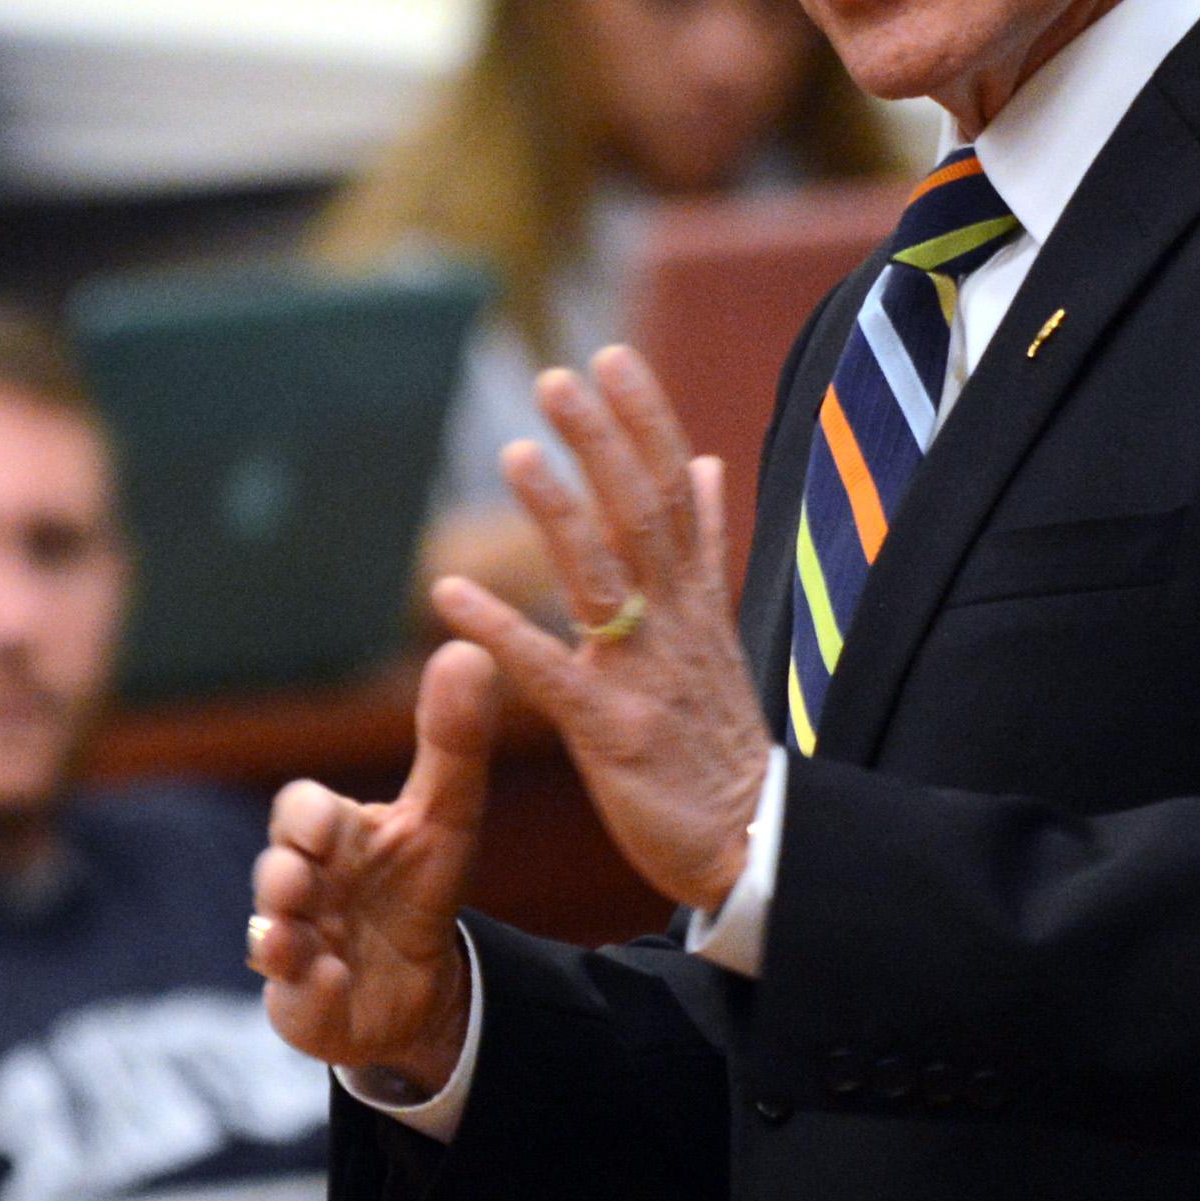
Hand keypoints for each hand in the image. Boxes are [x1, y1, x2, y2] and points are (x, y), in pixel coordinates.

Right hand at [250, 641, 497, 1090]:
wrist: (417, 981)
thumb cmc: (416, 885)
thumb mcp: (447, 816)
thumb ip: (454, 740)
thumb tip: (470, 648)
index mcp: (329, 836)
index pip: (299, 810)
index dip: (307, 817)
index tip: (327, 826)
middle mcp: (299, 887)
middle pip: (273, 873)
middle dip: (282, 874)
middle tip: (300, 877)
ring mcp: (293, 947)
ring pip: (269, 937)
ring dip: (281, 934)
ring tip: (294, 939)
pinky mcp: (303, 1005)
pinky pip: (296, 1002)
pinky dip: (313, 992)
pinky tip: (333, 982)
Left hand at [428, 345, 771, 912]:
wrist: (751, 845)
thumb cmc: (718, 740)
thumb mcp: (719, 631)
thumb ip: (706, 546)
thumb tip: (702, 463)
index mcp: (696, 599)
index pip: (674, 490)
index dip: (644, 421)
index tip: (612, 356)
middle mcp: (675, 625)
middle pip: (642, 516)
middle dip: (604, 443)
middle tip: (559, 376)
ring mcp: (645, 677)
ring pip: (604, 579)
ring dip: (560, 513)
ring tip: (517, 451)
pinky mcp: (611, 734)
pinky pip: (549, 674)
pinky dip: (499, 632)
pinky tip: (448, 594)